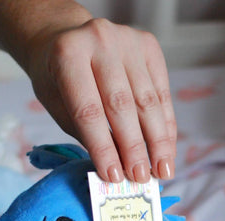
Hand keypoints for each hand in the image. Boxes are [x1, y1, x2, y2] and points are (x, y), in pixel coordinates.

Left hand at [24, 17, 176, 182]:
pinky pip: (162, 92)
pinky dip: (166, 124)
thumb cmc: (58, 78)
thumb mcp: (58, 105)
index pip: (89, 111)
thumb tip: (118, 170)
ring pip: (148, 100)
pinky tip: (167, 148)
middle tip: (141, 178)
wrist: (65, 37)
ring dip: (157, 141)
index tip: (114, 176)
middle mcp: (100, 40)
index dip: (103, 147)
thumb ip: (86, 133)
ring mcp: (127, 39)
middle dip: (134, 147)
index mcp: (67, 54)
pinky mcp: (148, 45)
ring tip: (161, 170)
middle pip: (122, 105)